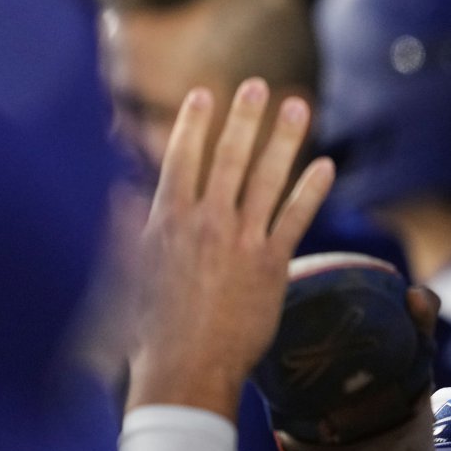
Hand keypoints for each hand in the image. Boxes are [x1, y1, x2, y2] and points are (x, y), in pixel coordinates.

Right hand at [127, 79, 334, 417]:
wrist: (186, 366)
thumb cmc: (152, 327)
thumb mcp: (129, 272)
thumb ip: (130, 229)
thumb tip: (125, 196)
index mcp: (166, 220)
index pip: (181, 158)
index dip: (193, 123)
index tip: (204, 93)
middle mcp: (207, 223)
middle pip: (230, 157)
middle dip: (245, 117)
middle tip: (259, 85)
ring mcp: (242, 240)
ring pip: (268, 178)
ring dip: (285, 139)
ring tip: (299, 106)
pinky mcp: (272, 264)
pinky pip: (297, 217)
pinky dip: (312, 190)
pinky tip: (325, 165)